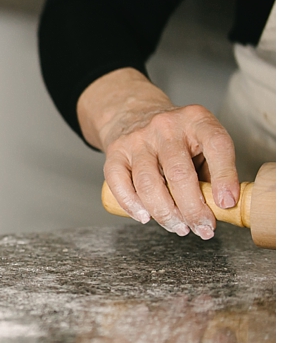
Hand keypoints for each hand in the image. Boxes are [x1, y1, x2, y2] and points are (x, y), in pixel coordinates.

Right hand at [78, 68, 239, 238]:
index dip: (225, 177)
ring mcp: (137, 139)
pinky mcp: (115, 152)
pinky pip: (119, 183)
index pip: (216, 145)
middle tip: (202, 228)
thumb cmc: (176, 138)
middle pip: (179, 173)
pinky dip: (131, 205)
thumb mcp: (201, 143)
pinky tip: (145, 217)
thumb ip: (212, 171)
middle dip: (192, 209)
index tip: (226, 204)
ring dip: (165, 213)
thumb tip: (220, 209)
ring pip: (148, 183)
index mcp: (196, 120)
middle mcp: (165, 126)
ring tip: (178, 227)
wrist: (133, 114)